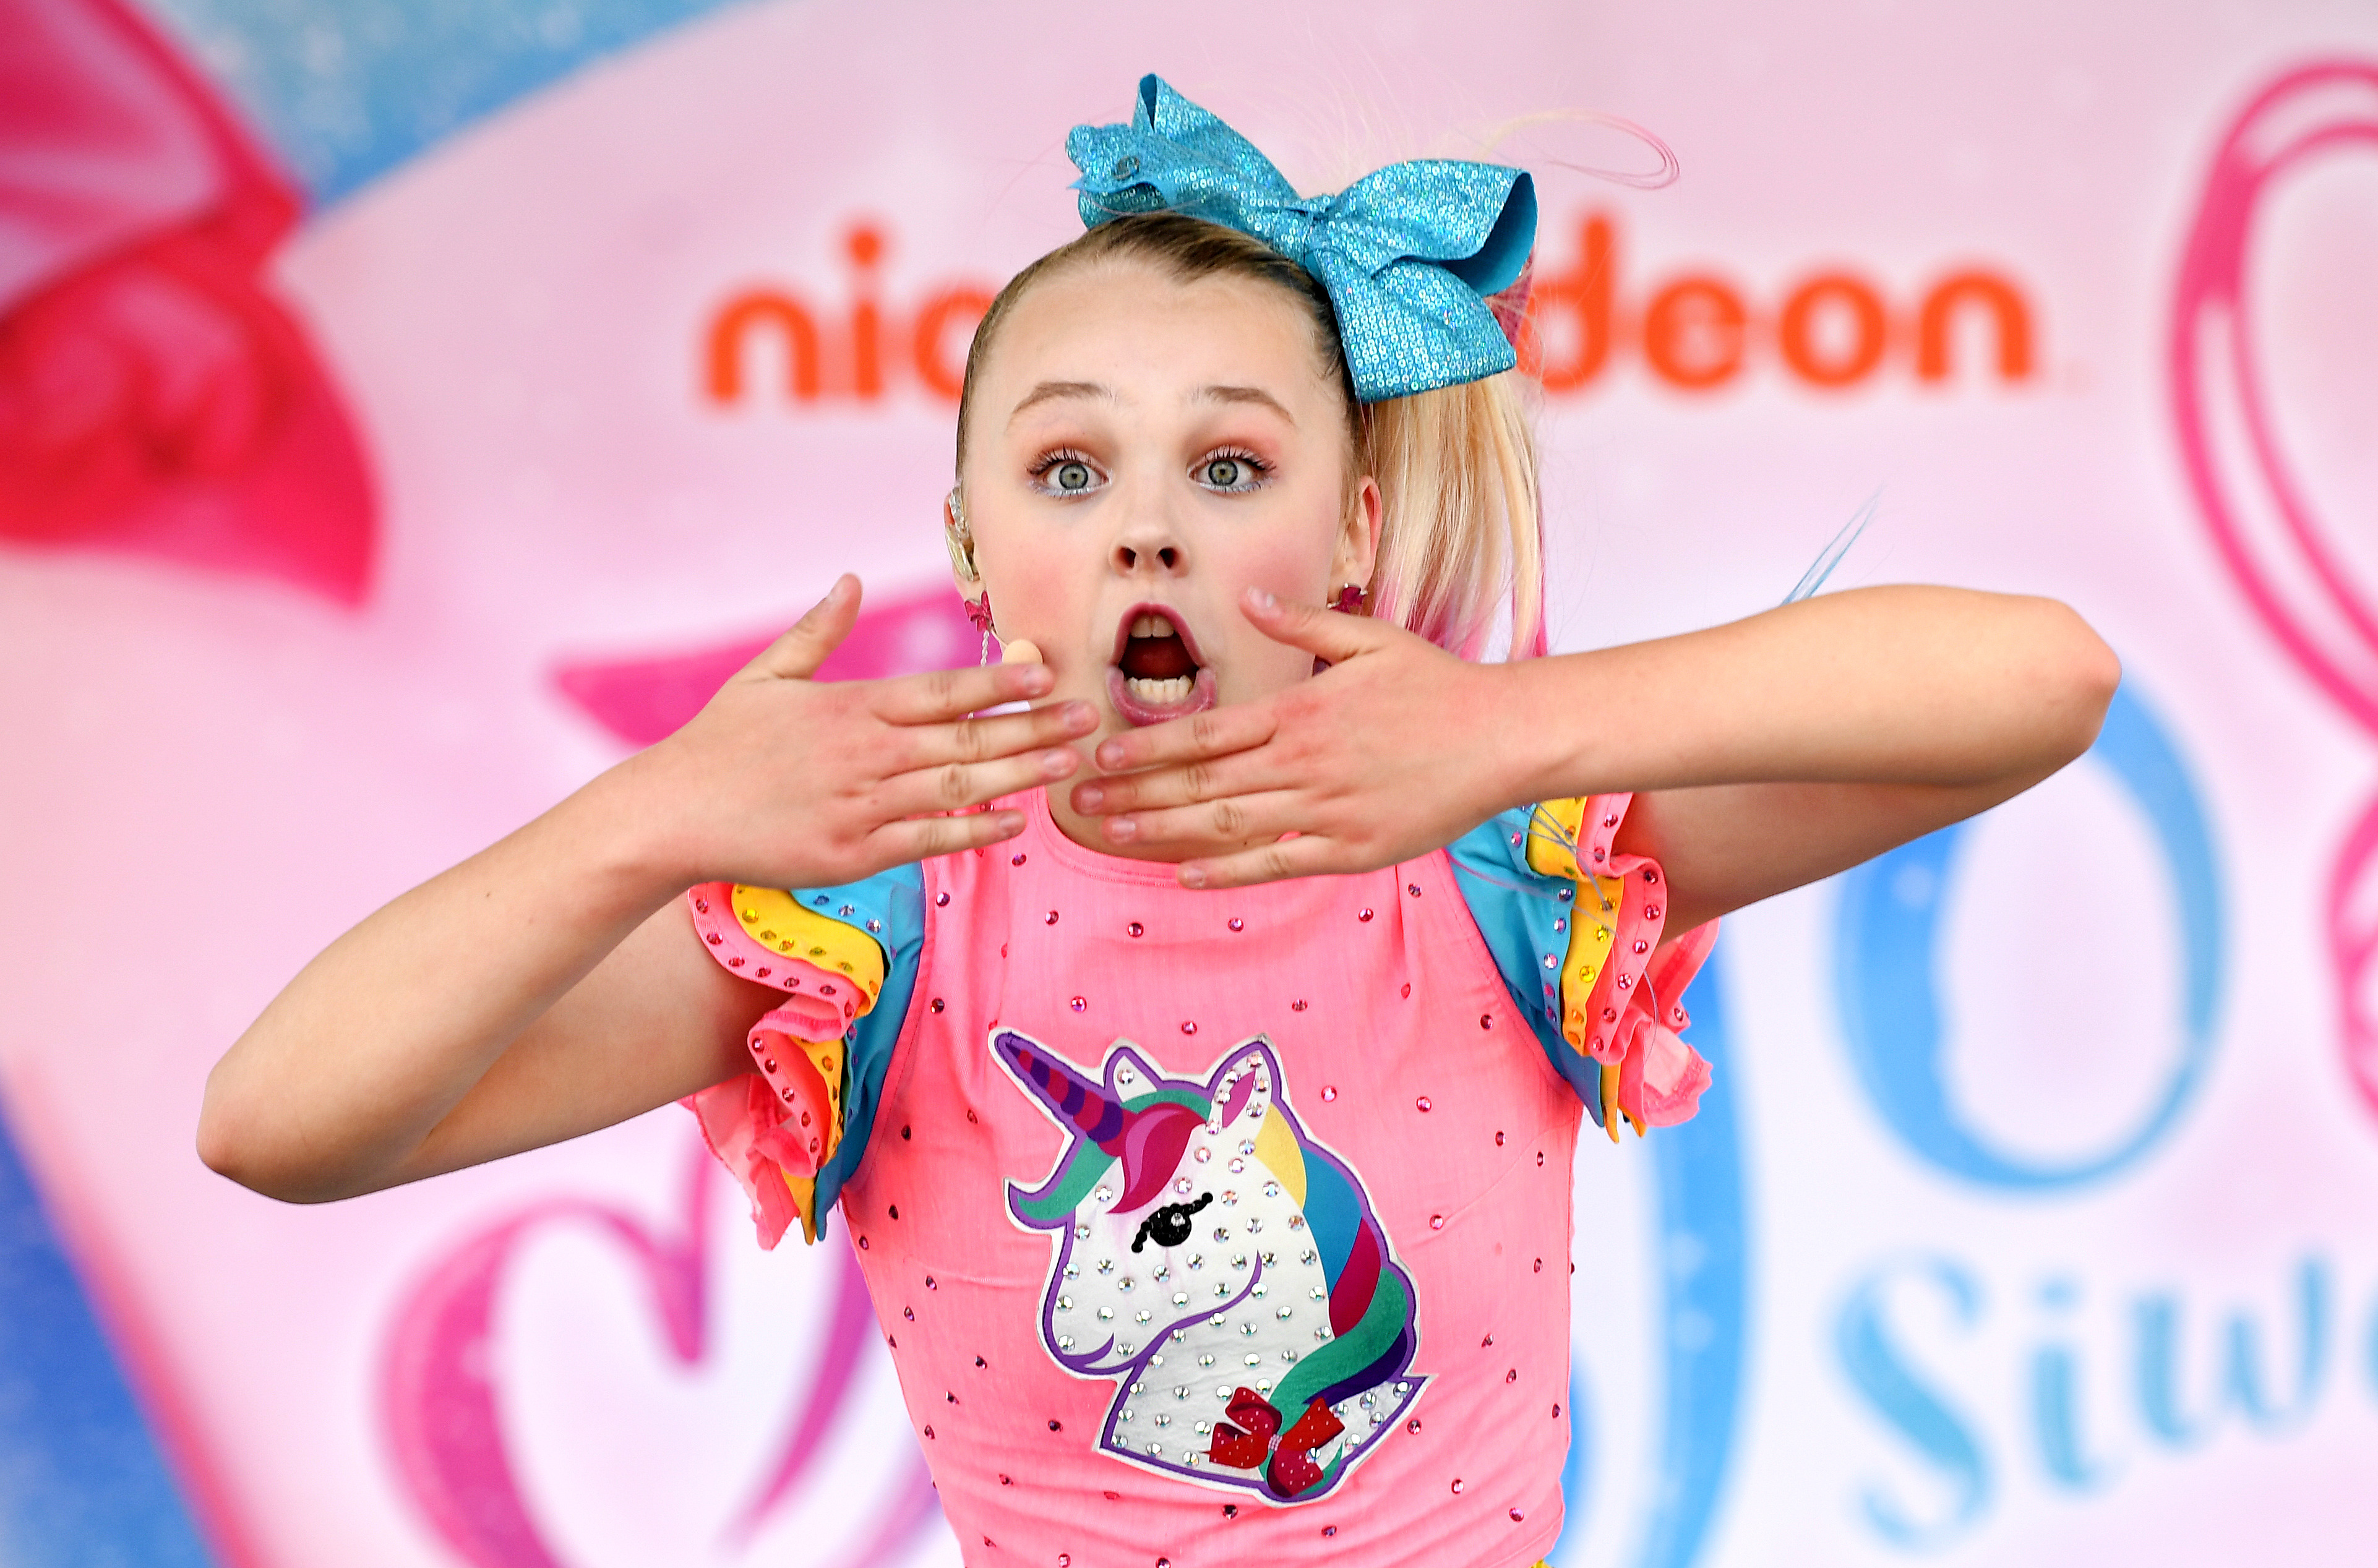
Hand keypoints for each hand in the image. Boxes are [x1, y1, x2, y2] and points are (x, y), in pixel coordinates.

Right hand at [635, 575, 1094, 887]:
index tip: (1047, 673)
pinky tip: (1016, 823)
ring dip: (1020, 775)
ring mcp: (862, 807)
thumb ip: (817, 631)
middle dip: (1034, 727)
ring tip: (1070, 764)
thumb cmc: (718, 744)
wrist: (671, 815)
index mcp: (852, 707)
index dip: (1001, 683)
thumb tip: (851, 580)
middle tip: (1088, 718)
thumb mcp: (763, 675)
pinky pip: (929, 839)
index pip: (942, 690)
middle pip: (966, 738)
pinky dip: (975, 831)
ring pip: (958, 788)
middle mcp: (866, 754)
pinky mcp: (853, 854)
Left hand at [1068, 587, 1521, 887]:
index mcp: (1299, 712)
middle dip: (1132, 791)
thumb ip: (1301, 622)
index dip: (1146, 745)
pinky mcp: (1350, 849)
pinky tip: (1185, 875)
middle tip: (1078, 800)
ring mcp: (1324, 810)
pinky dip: (1228, 872)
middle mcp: (1302, 763)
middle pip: (1200, 782)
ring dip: (1163, 831)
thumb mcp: (1368, 638)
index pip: (1203, 732)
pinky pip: (1276, 863)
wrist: (1502, 738)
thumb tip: (1248, 598)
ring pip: (1227, 824)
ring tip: (1112, 833)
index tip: (1099, 752)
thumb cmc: (1437, 685)